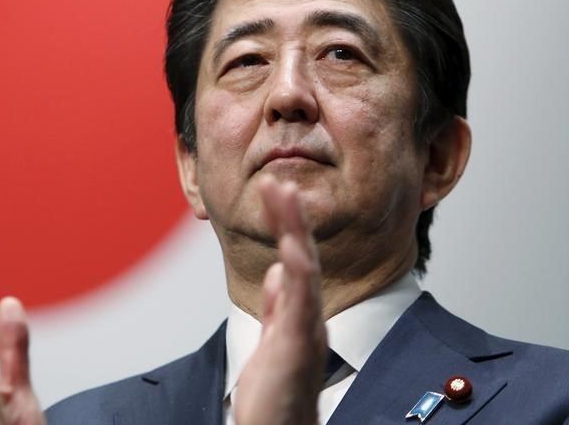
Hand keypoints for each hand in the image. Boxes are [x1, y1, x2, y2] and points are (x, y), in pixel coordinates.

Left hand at [234, 176, 327, 424]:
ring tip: (283, 194)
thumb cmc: (275, 399)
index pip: (294, 260)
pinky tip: (292, 249)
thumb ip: (278, 307)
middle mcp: (309, 318)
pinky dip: (298, 273)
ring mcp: (306, 331)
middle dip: (290, 218)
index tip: (277, 193)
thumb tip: (277, 273)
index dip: (287, 226)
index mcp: (299, 314)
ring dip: (293, 230)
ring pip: (303, 270)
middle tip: (277, 182)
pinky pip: (300, 304)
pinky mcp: (297, 348)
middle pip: (301, 256)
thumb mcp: (272, 342)